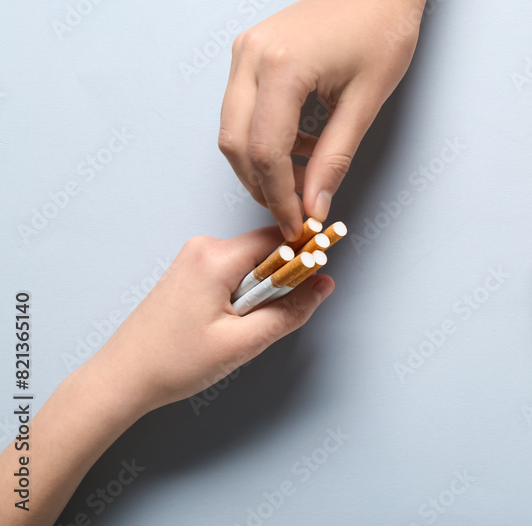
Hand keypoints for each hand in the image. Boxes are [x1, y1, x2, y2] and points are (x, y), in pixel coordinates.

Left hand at [92, 227, 334, 413]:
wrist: (122, 379)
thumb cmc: (172, 362)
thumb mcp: (243, 342)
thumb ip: (290, 311)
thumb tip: (323, 286)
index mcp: (216, 257)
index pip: (280, 239)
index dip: (306, 256)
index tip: (322, 272)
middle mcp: (203, 248)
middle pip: (267, 250)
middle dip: (280, 282)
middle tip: (268, 319)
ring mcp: (194, 259)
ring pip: (251, 264)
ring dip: (260, 292)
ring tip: (240, 328)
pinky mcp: (191, 273)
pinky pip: (233, 272)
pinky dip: (243, 294)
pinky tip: (227, 323)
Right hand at [219, 0, 422, 239]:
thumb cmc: (382, 33)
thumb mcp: (364, 104)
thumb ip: (334, 159)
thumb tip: (314, 205)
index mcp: (282, 67)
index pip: (265, 152)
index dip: (279, 196)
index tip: (297, 224)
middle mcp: (251, 56)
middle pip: (236, 143)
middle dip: (262, 186)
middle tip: (296, 210)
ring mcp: (245, 50)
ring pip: (233, 128)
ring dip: (261, 164)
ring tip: (304, 181)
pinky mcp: (248, 51)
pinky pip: (242, 108)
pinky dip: (263, 137)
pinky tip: (301, 147)